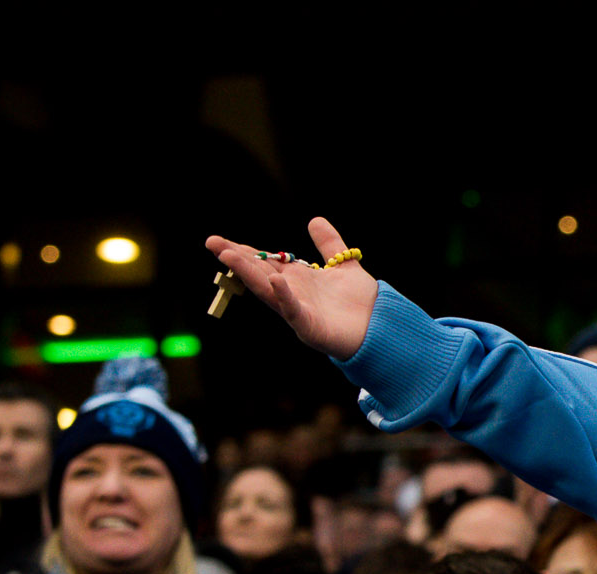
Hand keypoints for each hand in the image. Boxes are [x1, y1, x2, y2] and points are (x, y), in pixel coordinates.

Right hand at [203, 217, 375, 360]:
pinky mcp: (311, 327)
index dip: (245, 251)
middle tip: (213, 243)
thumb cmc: (362, 303)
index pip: (266, 262)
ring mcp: (299, 311)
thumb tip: (314, 220)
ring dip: (249, 274)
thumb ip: (330, 245)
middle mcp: (293, 294)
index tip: (221, 240)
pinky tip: (275, 282)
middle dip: (236, 259)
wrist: (383, 328)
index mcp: (298, 280)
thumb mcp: (344, 265)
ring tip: (229, 256)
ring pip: (268, 290)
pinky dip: (284, 296)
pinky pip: (294, 310)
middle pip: (260, 274)